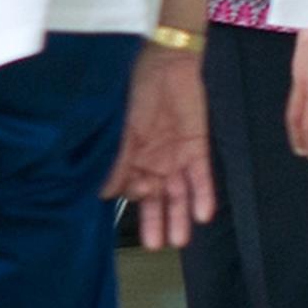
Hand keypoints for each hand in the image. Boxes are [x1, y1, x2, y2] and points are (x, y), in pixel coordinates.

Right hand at [107, 46, 214, 247]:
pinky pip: (201, 177)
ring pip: (179, 194)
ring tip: (178, 241)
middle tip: (155, 246)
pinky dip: (203, 196)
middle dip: (156, 223)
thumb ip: (117, 162)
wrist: (165, 62)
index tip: (128, 214)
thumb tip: (105, 194)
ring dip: (179, 217)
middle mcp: (152, 161)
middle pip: (155, 199)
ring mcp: (175, 156)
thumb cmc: (134, 90)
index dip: (130, 202)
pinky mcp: (197, 148)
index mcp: (129, 157)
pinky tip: (202, 215)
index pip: (128, 190)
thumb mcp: (120, 129)